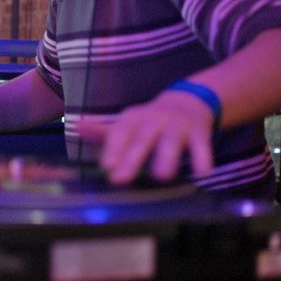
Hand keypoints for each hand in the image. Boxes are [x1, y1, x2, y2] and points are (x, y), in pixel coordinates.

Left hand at [76, 90, 214, 184]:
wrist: (188, 101)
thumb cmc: (150, 121)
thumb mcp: (128, 124)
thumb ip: (105, 133)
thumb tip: (77, 127)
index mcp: (134, 118)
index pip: (121, 132)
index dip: (113, 149)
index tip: (106, 167)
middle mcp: (154, 119)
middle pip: (143, 137)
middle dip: (133, 157)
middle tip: (121, 179)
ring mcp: (177, 124)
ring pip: (172, 140)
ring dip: (167, 156)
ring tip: (163, 176)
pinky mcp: (199, 131)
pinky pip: (201, 145)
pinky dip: (203, 158)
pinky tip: (203, 174)